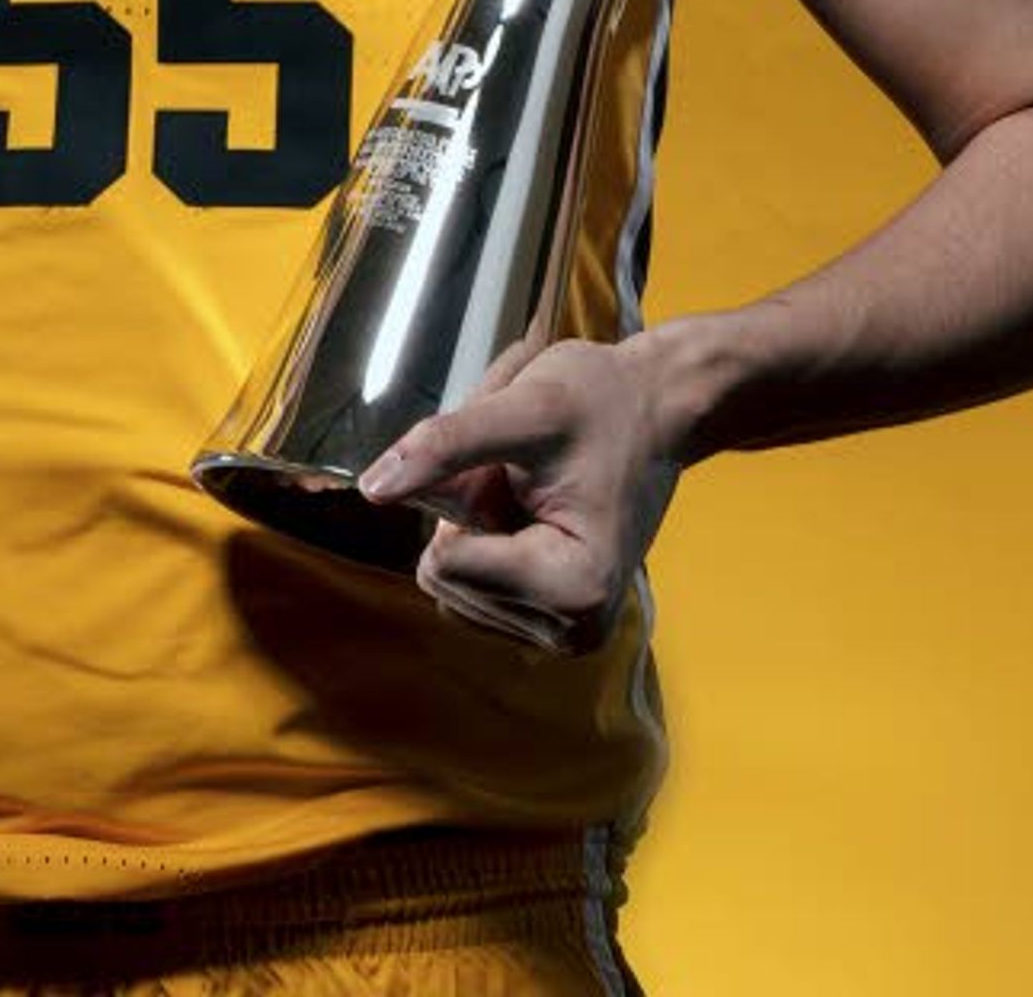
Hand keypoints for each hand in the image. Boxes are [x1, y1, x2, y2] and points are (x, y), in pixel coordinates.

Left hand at [354, 332, 703, 655]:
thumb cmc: (601, 399)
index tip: (520, 472)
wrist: (660, 409)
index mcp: (574, 587)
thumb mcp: (522, 407)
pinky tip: (534, 516)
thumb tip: (373, 489)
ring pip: (453, 589)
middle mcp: (574, 628)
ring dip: (477, 535)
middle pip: (444, 581)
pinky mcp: (558, 625)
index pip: (444, 562)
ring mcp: (568, 633)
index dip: (464, 503)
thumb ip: (445, 446)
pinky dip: (487, 550)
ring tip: (535, 495)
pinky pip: (473, 595)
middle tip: (526, 479)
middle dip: (469, 521)